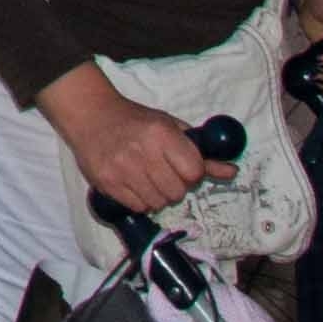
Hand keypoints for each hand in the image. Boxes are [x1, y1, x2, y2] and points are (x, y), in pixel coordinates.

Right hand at [36, 71, 228, 219]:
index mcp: (162, 133)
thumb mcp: (170, 127)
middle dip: (174, 186)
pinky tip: (131, 182)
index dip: (192, 174)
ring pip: (158, 203)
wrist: (90, 114)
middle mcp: (142, 151)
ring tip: (145, 177)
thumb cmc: (135, 120)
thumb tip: (232, 172)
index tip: (182, 167)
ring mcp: (122, 168)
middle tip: (161, 172)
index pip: (194, 172)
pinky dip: (139, 199)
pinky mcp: (107, 182)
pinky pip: (138, 207)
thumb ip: (201, 153)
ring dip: (156, 195)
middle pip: (177, 192)